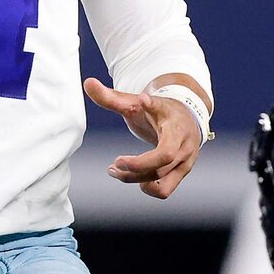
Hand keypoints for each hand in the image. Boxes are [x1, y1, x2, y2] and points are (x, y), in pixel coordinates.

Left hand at [86, 77, 202, 199]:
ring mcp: (185, 163)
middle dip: (133, 169)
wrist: (185, 117)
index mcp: (176, 128)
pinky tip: (132, 176)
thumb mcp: (137, 102)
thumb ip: (112, 97)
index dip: (143, 159)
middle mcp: (185, 148)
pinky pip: (165, 190)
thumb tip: (87, 83)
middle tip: (113, 165)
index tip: (120, 152)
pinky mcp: (181, 174)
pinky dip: (147, 187)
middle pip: (160, 168)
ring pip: (162, 184)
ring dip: (135, 180)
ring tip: (116, 171)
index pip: (166, 150)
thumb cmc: (158, 110)